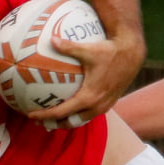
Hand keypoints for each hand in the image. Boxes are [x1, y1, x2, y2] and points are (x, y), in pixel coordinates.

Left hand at [26, 26, 145, 129]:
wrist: (132, 54)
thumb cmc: (110, 51)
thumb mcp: (88, 49)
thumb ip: (68, 46)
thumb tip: (52, 40)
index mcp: (88, 97)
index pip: (61, 112)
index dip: (44, 115)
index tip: (31, 115)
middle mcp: (96, 106)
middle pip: (71, 122)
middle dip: (54, 124)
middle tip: (40, 122)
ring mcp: (104, 106)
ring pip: (82, 120)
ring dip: (67, 121)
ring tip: (53, 120)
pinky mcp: (109, 102)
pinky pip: (90, 114)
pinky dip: (78, 114)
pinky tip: (71, 107)